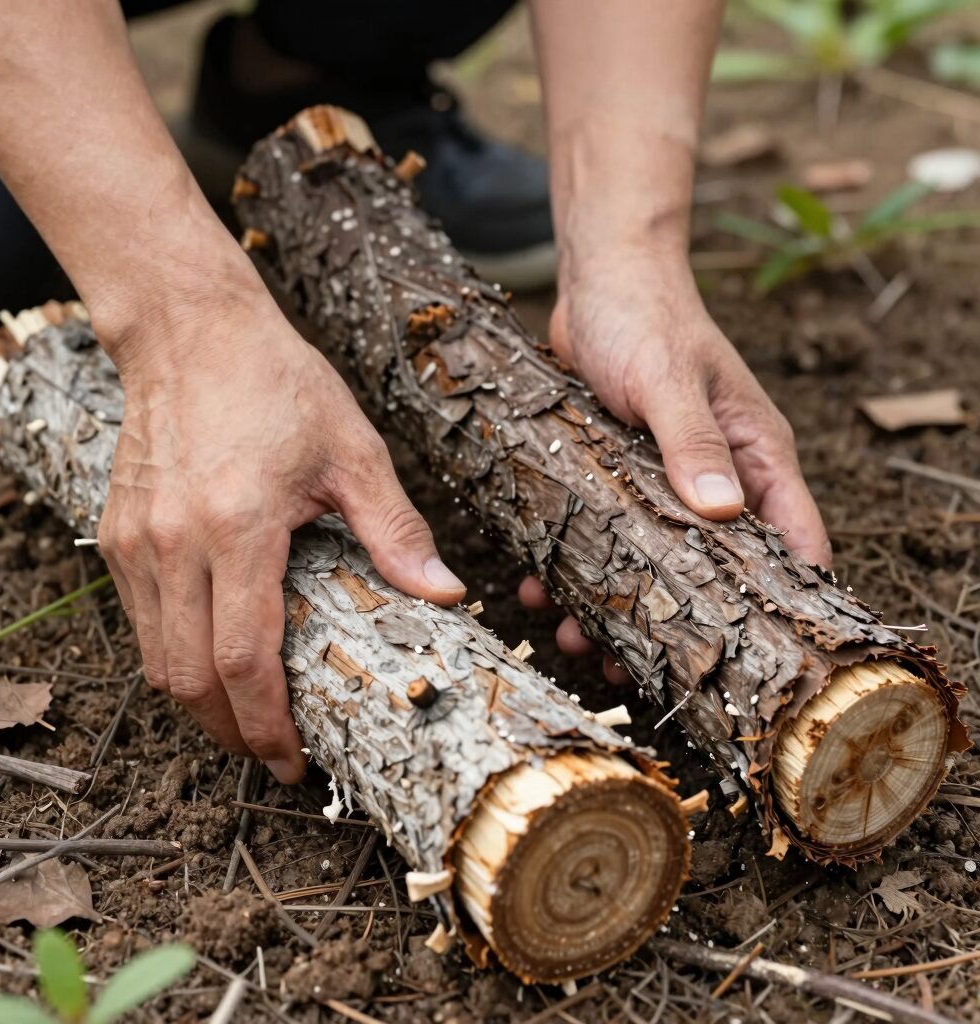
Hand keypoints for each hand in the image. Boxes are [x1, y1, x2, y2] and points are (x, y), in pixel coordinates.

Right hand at [97, 288, 464, 782]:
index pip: (244, 660)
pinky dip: (172, 656)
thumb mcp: (354, 451)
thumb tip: (444, 593)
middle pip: (189, 678)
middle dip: (231, 732)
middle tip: (274, 753)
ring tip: (246, 716)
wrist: (191, 331)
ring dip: (199, 702)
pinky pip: (139, 621)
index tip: (293, 761)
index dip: (267, 726)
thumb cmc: (277, 382)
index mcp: (238, 527)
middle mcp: (173, 543)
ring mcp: (135, 540)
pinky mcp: (115, 532)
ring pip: (154, 659)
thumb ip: (396, 531)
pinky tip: (211, 656)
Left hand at [523, 251, 829, 676]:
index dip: (785, 600)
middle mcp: (719, 477)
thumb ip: (693, 441)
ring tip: (576, 639)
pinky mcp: (620, 477)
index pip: (795, 539)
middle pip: (716, 570)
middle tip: (633, 666)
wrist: (598, 280)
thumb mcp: (669, 378)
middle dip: (677, 622)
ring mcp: (667, 481)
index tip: (754, 657)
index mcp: (755, 456)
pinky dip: (577, 566)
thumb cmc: (646, 317)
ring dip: (615, 603)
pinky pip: (606, 536)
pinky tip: (540, 589)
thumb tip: (723, 511)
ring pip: (653, 563)